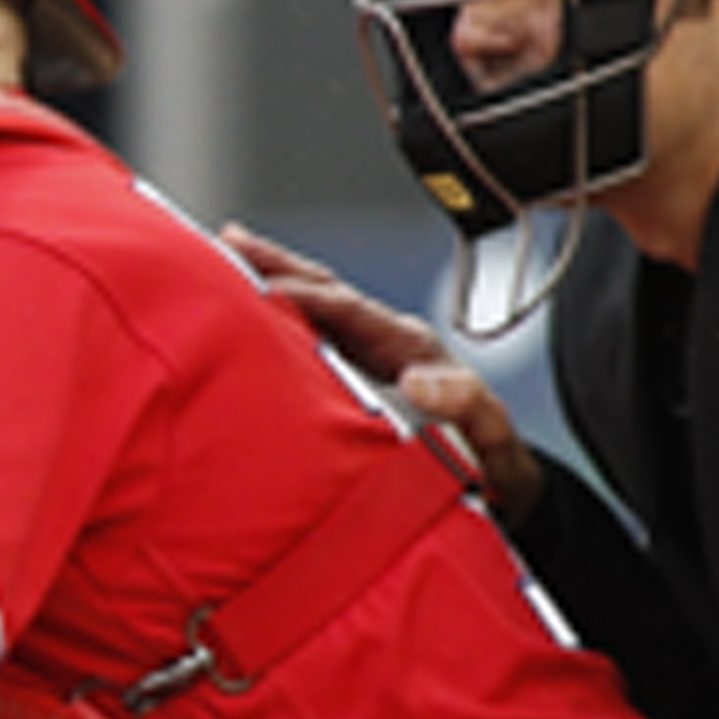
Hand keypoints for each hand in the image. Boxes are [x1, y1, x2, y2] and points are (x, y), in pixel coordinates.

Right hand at [226, 224, 537, 513]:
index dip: (310, 297)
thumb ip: (464, 403)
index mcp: (410, 346)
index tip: (267, 290)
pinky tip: (241, 310)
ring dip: (269, 278)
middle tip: (228, 241)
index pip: (352, 311)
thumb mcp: (490, 433)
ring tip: (222, 255)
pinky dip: (272, 316)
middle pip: (325, 289)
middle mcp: (385, 338)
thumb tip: (418, 381)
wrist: (497, 478)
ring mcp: (367, 351)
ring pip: (312, 304)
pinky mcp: (350, 370)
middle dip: (277, 263)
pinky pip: (307, 333)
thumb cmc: (490, 457)